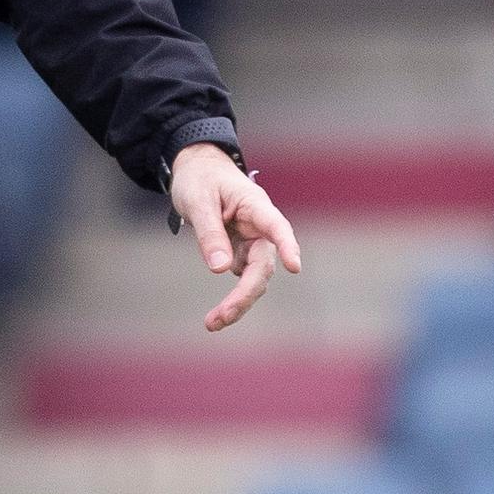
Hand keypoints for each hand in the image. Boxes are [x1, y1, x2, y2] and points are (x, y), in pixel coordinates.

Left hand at [170, 143, 302, 332]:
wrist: (197, 170)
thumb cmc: (200, 179)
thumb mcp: (198, 202)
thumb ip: (210, 234)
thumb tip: (221, 270)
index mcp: (254, 206)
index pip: (276, 226)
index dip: (287, 245)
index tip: (295, 266)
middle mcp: (260, 228)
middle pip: (263, 265)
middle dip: (245, 294)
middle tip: (220, 318)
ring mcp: (252, 242)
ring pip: (254, 278)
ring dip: (238, 303)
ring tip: (212, 324)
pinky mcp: (242, 253)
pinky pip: (243, 279)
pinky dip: (232, 300)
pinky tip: (216, 317)